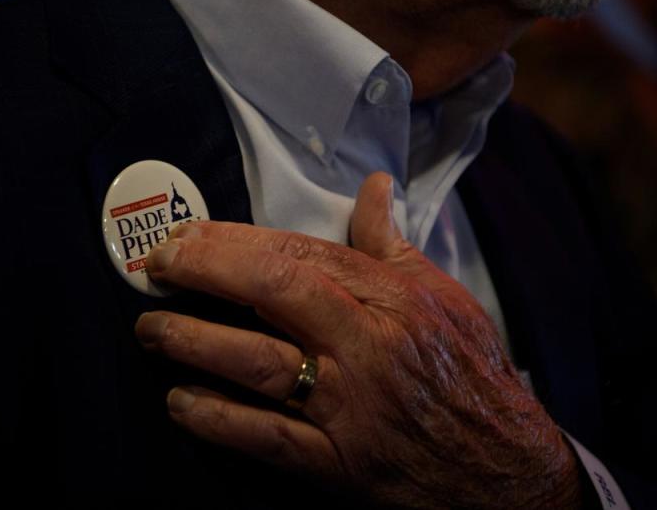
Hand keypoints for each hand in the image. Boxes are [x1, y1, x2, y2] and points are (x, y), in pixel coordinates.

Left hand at [134, 172, 581, 508]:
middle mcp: (367, 346)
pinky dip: (218, 419)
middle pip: (274, 295)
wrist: (504, 470)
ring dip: (195, 343)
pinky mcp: (337, 463)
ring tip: (152, 329)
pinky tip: (180, 401)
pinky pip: (267, 438)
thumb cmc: (470, 374)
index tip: (188, 236)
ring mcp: (350, 406)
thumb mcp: (442, 297)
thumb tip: (373, 187)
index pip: (301, 255)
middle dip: (205, 274)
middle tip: (155, 267)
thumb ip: (391, 243)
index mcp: (391, 300)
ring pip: (260, 365)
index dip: (234, 242)